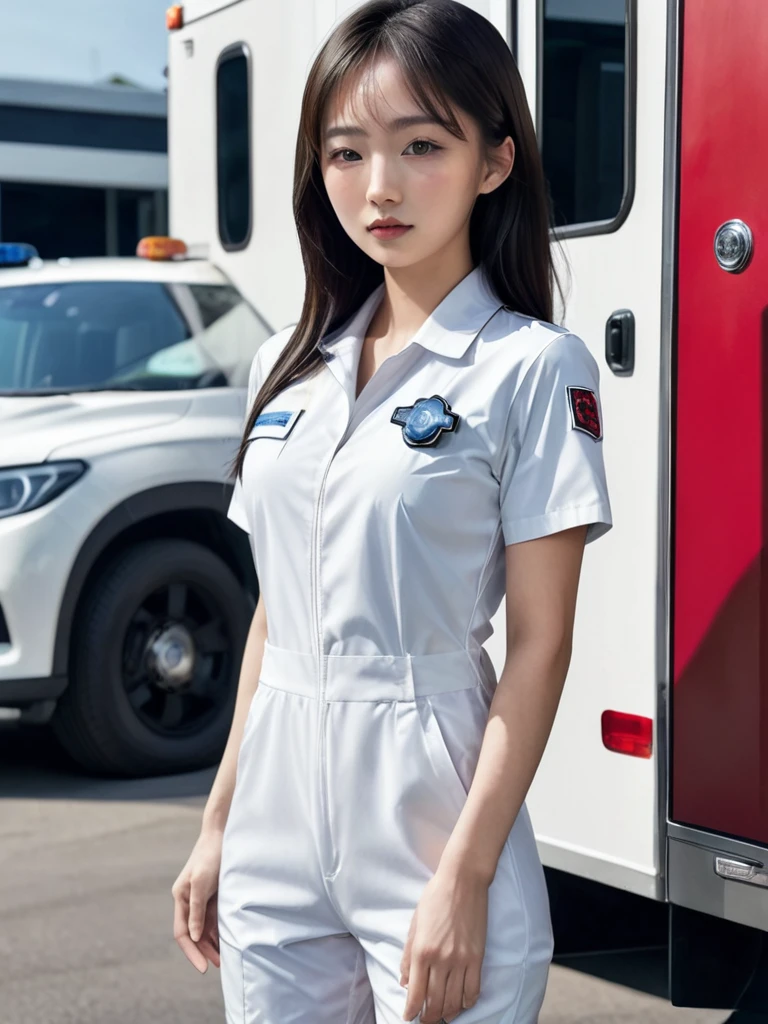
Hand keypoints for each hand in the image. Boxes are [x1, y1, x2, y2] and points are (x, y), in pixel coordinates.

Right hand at [171, 828, 223, 972]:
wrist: (223, 833)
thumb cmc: (211, 856)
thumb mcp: (202, 883)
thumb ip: (197, 910)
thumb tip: (195, 936)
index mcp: (181, 897)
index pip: (183, 933)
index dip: (192, 952)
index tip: (203, 968)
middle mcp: (188, 900)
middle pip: (194, 933)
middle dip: (204, 951)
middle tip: (219, 966)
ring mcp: (200, 897)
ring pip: (204, 927)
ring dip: (213, 942)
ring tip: (225, 958)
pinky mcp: (212, 894)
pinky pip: (214, 917)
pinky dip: (219, 930)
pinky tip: (228, 940)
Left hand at [400, 867, 487, 1021]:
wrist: (463, 880)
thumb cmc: (436, 897)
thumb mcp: (415, 924)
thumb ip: (409, 955)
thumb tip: (405, 982)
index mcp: (422, 951)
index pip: (415, 994)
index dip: (411, 1011)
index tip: (409, 1016)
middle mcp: (441, 960)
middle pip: (435, 1003)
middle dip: (428, 1017)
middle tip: (425, 1020)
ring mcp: (461, 960)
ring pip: (454, 1001)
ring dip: (446, 1013)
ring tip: (441, 1015)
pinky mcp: (478, 957)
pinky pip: (473, 990)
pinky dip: (466, 1003)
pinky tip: (461, 1003)